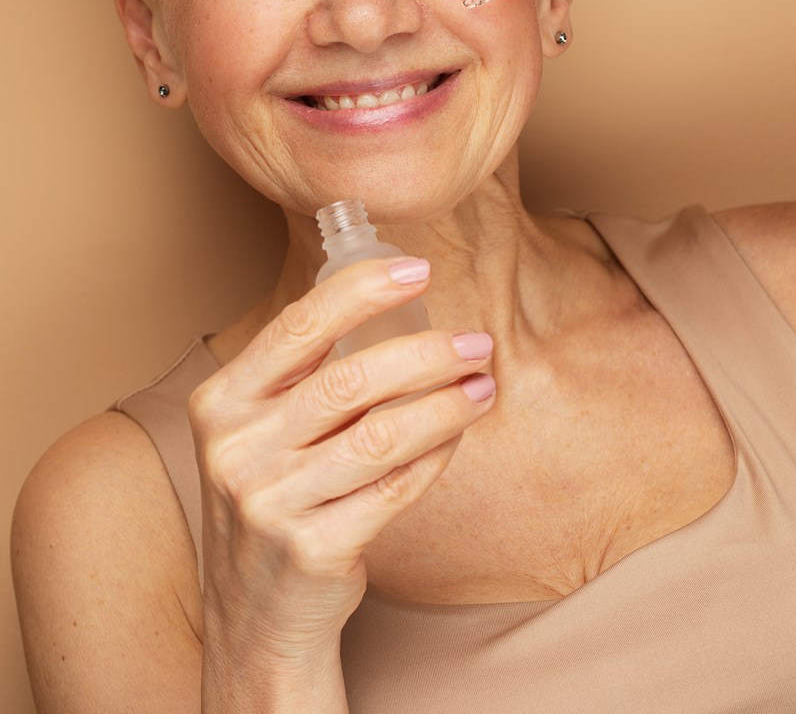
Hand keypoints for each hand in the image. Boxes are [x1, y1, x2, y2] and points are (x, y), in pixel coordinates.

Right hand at [188, 259, 494, 673]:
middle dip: (426, 353)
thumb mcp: (258, 431)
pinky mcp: (314, 549)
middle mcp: (238, 449)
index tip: (418, 268)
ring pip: (382, 434)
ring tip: (483, 383)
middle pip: (349, 379)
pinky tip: (458, 433)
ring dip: (446, 404)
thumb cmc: (271, 499)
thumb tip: (389, 299)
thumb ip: (302, 374)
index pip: (299, 325)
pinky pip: (397, 487)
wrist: (252, 618)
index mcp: (222, 401)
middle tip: (475, 342)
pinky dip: (437, 454)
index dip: (363, 289)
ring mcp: (272, 503)